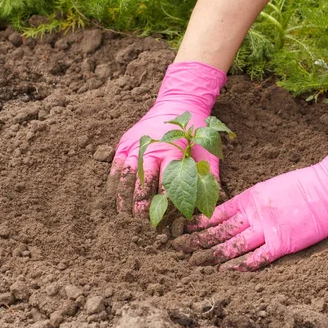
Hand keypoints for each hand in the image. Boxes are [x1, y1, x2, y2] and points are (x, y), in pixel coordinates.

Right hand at [109, 61, 226, 215]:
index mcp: (174, 154)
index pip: (167, 186)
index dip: (165, 206)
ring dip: (124, 198)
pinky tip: (113, 197)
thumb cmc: (196, 134)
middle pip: (143, 183)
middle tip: (140, 223)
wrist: (178, 104)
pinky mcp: (125, 143)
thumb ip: (210, 179)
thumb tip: (215, 206)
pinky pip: (115, 165)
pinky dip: (113, 182)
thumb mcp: (208, 153)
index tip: (165, 223)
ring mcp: (136, 146)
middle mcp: (152, 150)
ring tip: (124, 216)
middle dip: (141, 205)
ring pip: (126, 176)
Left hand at [172, 116, 327, 270]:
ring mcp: (268, 228)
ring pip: (232, 244)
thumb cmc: (307, 183)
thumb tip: (238, 211)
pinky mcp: (284, 243)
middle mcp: (253, 213)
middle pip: (218, 230)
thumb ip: (254, 201)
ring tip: (193, 263)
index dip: (197, 223)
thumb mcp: (272, 186)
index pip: (216, 213)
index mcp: (249, 198)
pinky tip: (225, 272)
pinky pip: (257, 258)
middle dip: (195, 240)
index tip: (181, 230)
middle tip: (175, 249)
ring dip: (211, 254)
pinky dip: (240, 266)